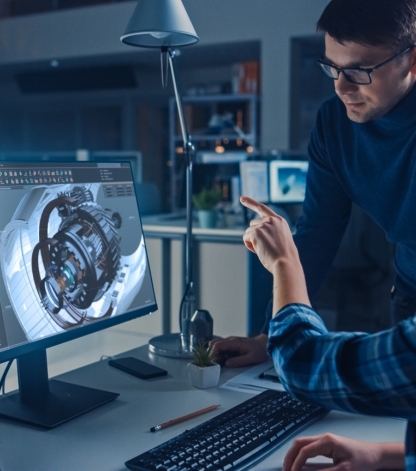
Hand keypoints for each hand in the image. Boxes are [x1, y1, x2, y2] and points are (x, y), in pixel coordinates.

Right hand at [209, 334, 268, 367]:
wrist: (265, 344)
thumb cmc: (259, 351)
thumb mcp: (251, 358)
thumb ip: (239, 361)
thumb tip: (226, 364)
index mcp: (234, 342)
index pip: (217, 345)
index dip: (212, 354)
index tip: (210, 363)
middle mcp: (230, 340)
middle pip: (214, 344)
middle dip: (211, 354)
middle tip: (212, 365)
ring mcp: (230, 341)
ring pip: (215, 345)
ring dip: (213, 353)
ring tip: (216, 364)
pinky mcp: (230, 344)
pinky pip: (220, 347)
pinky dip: (217, 353)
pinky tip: (220, 361)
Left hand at [240, 196, 296, 273]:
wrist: (286, 263)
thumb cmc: (284, 257)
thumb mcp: (280, 239)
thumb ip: (270, 231)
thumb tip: (253, 234)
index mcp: (279, 221)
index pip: (262, 208)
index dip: (251, 203)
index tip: (241, 198)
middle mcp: (271, 220)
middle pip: (252, 224)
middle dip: (255, 235)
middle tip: (267, 247)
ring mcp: (264, 225)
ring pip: (248, 232)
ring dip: (253, 242)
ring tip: (266, 249)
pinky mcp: (256, 231)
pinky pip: (246, 238)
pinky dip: (250, 246)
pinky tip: (260, 250)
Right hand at [283, 433, 404, 470]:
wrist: (374, 454)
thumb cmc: (362, 461)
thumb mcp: (344, 470)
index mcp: (327, 441)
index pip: (305, 451)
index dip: (296, 463)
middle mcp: (323, 437)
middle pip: (299, 443)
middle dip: (290, 456)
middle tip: (285, 470)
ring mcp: (324, 439)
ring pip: (302, 443)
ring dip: (293, 454)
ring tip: (289, 468)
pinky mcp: (326, 443)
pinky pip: (308, 446)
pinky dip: (300, 454)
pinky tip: (299, 463)